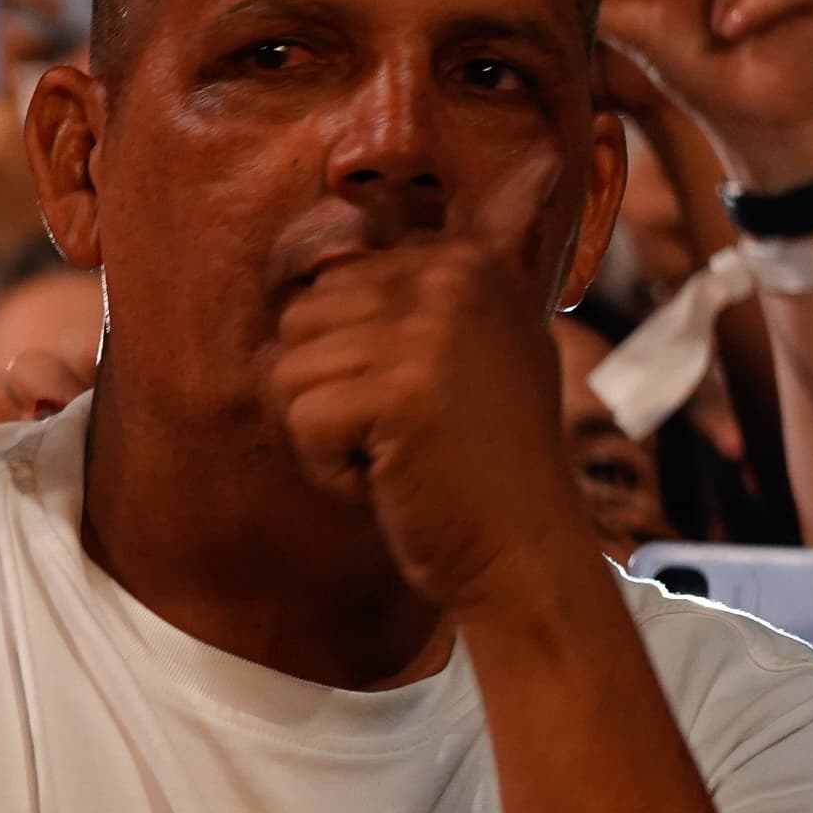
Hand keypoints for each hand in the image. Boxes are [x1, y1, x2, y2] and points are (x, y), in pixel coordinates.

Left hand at [267, 237, 596, 617]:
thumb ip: (399, 306)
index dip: (348, 362)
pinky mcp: (400, 390)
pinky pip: (301, 420)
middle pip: (298, 321)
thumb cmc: (478, 464)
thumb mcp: (464, 353)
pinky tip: (389, 479)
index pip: (331, 285)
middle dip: (326, 393)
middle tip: (398, 435)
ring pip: (287, 371)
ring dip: (324, 433)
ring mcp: (430, 331)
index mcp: (465, 260)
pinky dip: (327, 469)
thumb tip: (299, 288)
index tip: (413, 402)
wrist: (524, 551)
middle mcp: (452, 278)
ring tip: (395, 456)